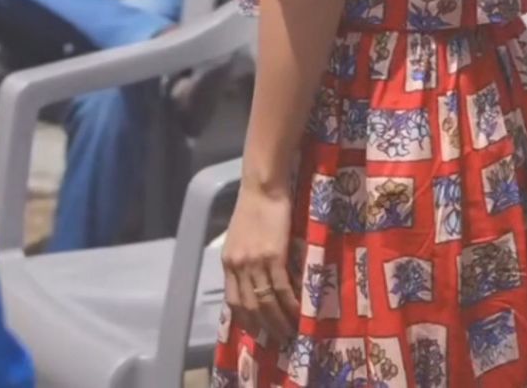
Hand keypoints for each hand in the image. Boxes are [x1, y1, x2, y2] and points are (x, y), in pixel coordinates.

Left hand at [222, 180, 299, 345]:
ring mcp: (255, 262)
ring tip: (291, 333)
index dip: (246, 322)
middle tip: (279, 340)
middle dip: (265, 328)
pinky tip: (299, 313)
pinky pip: (281, 289)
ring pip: (266, 303)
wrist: (263, 186)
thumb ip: (243, 261)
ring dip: (279, 322)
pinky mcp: (274, 256)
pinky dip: (290, 305)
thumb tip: (254, 284)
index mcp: (228, 262)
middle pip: (250, 308)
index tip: (259, 334)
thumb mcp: (240, 238)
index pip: (233, 302)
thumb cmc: (253, 207)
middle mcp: (238, 266)